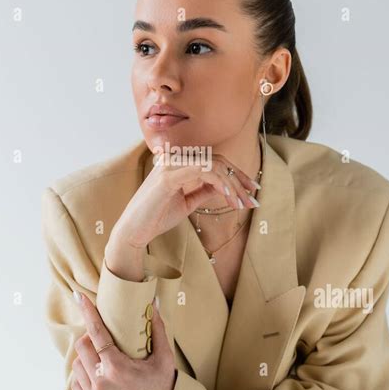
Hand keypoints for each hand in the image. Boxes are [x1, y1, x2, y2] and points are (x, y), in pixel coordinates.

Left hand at [71, 290, 176, 389]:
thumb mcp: (165, 359)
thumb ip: (157, 329)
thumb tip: (153, 303)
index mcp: (118, 367)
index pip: (96, 332)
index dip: (87, 312)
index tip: (78, 296)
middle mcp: (102, 384)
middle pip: (81, 348)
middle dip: (88, 339)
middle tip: (100, 340)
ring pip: (76, 368)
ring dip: (85, 360)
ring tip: (100, 361)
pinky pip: (77, 388)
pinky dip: (84, 379)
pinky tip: (98, 379)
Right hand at [112, 150, 259, 249]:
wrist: (135, 231)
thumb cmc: (156, 217)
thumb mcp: (187, 202)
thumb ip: (203, 190)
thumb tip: (222, 186)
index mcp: (178, 162)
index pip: (213, 161)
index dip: (235, 174)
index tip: (250, 189)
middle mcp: (174, 158)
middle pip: (217, 160)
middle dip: (239, 179)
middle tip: (253, 197)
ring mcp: (170, 164)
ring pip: (213, 165)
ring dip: (232, 185)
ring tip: (243, 203)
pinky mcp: (168, 176)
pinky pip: (202, 171)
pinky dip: (219, 183)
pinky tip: (229, 198)